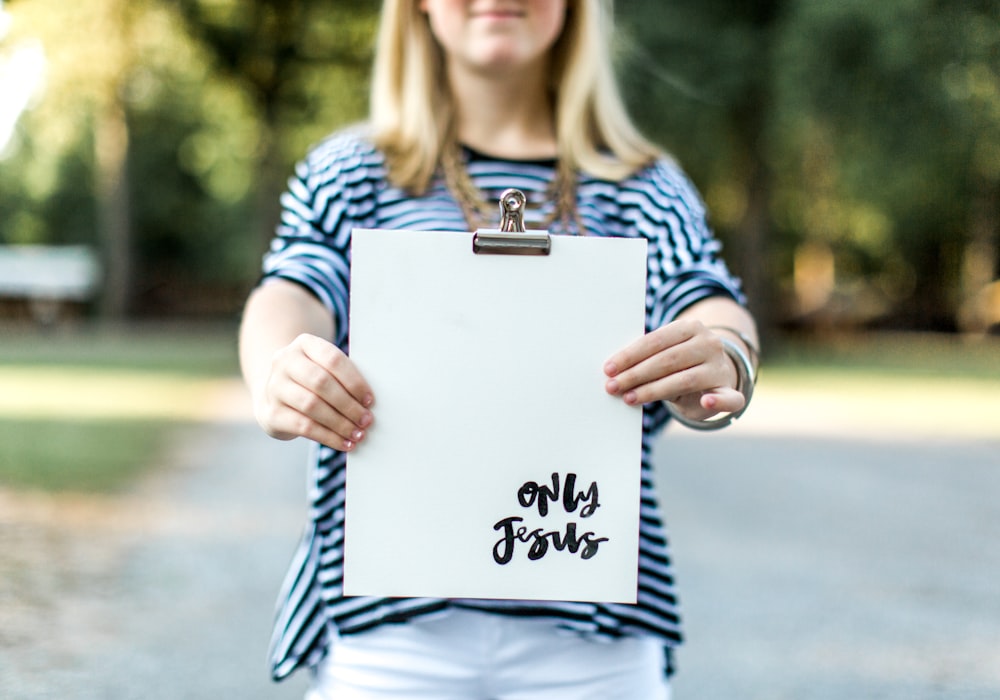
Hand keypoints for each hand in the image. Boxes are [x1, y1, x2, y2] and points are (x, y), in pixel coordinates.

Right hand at [252, 333, 373, 451]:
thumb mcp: (324, 368)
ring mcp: (274, 387)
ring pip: (311, 406)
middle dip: (348, 404)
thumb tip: (369, 402)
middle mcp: (284, 362)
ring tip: (358, 434)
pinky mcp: (271, 413)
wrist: (275, 395)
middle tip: (366, 420)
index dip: (354, 381)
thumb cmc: (312, 381)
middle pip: (321, 382)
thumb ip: (343, 377)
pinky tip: (344, 443)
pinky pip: (303, 427)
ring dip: (340, 423)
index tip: (369, 400)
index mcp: (304, 344)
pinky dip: (328, 437)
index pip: (332, 359)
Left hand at [603, 320, 744, 419]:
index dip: (630, 355)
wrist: (715, 376)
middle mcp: (709, 344)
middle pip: (667, 360)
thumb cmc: (680, 365)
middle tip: (612, 386)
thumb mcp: (666, 354)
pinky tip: (707, 402)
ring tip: (629, 398)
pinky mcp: (730, 391)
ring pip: (685, 379)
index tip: (608, 369)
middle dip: (636, 375)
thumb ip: (648, 357)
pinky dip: (718, 402)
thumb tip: (613, 371)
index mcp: (690, 327)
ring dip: (653, 390)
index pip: (655, 341)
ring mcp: (720, 368)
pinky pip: (728, 398)